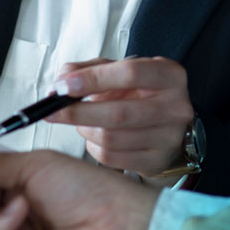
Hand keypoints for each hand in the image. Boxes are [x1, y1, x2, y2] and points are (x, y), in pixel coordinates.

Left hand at [48, 56, 193, 177]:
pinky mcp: (157, 160)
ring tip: (80, 122)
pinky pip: (111, 157)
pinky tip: (94, 137)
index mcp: (170, 75)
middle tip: (52, 111)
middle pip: (119, 112)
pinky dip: (93, 147)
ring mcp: (169, 136)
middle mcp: (176, 106)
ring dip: (84, 130)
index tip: (64, 85)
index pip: (131, 73)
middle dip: (78, 112)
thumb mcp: (122, 72)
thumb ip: (91, 69)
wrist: (167, 125)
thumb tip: (62, 79)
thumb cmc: (141, 94)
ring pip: (111, 138)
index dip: (94, 79)